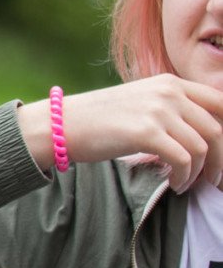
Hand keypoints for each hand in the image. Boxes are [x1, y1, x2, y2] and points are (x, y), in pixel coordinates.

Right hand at [18, 75, 222, 191]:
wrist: (61, 125)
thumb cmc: (98, 120)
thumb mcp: (140, 103)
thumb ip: (170, 109)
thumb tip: (201, 135)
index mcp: (170, 82)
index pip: (221, 102)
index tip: (220, 154)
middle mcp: (168, 92)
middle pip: (217, 129)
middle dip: (220, 160)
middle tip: (213, 179)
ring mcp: (158, 111)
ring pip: (202, 147)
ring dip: (199, 172)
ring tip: (186, 183)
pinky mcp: (146, 132)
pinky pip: (183, 160)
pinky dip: (184, 177)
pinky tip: (175, 184)